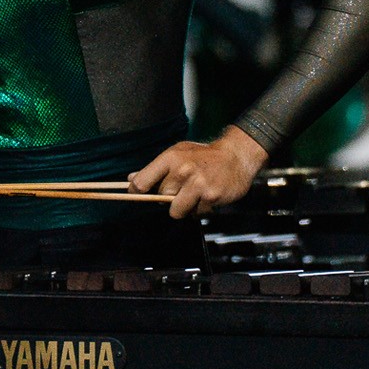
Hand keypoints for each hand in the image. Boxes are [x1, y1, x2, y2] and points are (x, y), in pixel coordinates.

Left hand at [129, 125, 267, 218]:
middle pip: (160, 198)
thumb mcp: (178, 153)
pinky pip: (195, 214)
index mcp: (171, 158)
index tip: (134, 193)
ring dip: (183, 207)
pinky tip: (206, 196)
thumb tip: (131, 179)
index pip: (142, 181)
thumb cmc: (204, 156)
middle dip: (168, 197)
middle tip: (181, 188)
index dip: (135, 191)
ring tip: (193, 195)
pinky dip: (200, 209)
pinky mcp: (210, 197)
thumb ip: (155, 168)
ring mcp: (197, 184)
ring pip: (175, 211)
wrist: (236, 156)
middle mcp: (182, 171)